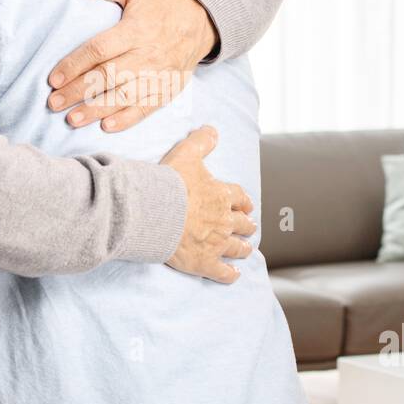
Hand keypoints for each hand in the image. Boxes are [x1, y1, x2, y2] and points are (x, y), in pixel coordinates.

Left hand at [46, 0, 218, 132]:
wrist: (198, 24)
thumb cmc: (157, 8)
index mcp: (135, 30)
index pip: (99, 49)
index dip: (75, 64)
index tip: (53, 78)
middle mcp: (146, 55)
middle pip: (107, 76)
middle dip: (78, 91)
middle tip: (53, 103)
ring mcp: (158, 75)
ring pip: (123, 96)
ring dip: (96, 110)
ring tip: (72, 119)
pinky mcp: (166, 90)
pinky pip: (145, 108)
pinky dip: (126, 119)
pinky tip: (105, 127)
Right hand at [160, 126, 255, 283]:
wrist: (154, 212)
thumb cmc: (170, 183)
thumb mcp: (187, 154)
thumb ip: (201, 141)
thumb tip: (212, 129)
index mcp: (223, 196)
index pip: (241, 199)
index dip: (245, 203)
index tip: (247, 206)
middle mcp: (225, 221)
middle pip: (243, 225)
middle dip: (247, 226)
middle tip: (249, 228)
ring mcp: (216, 244)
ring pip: (237, 248)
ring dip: (243, 248)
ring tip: (246, 249)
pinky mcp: (204, 263)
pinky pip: (223, 272)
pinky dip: (231, 274)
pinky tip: (235, 275)